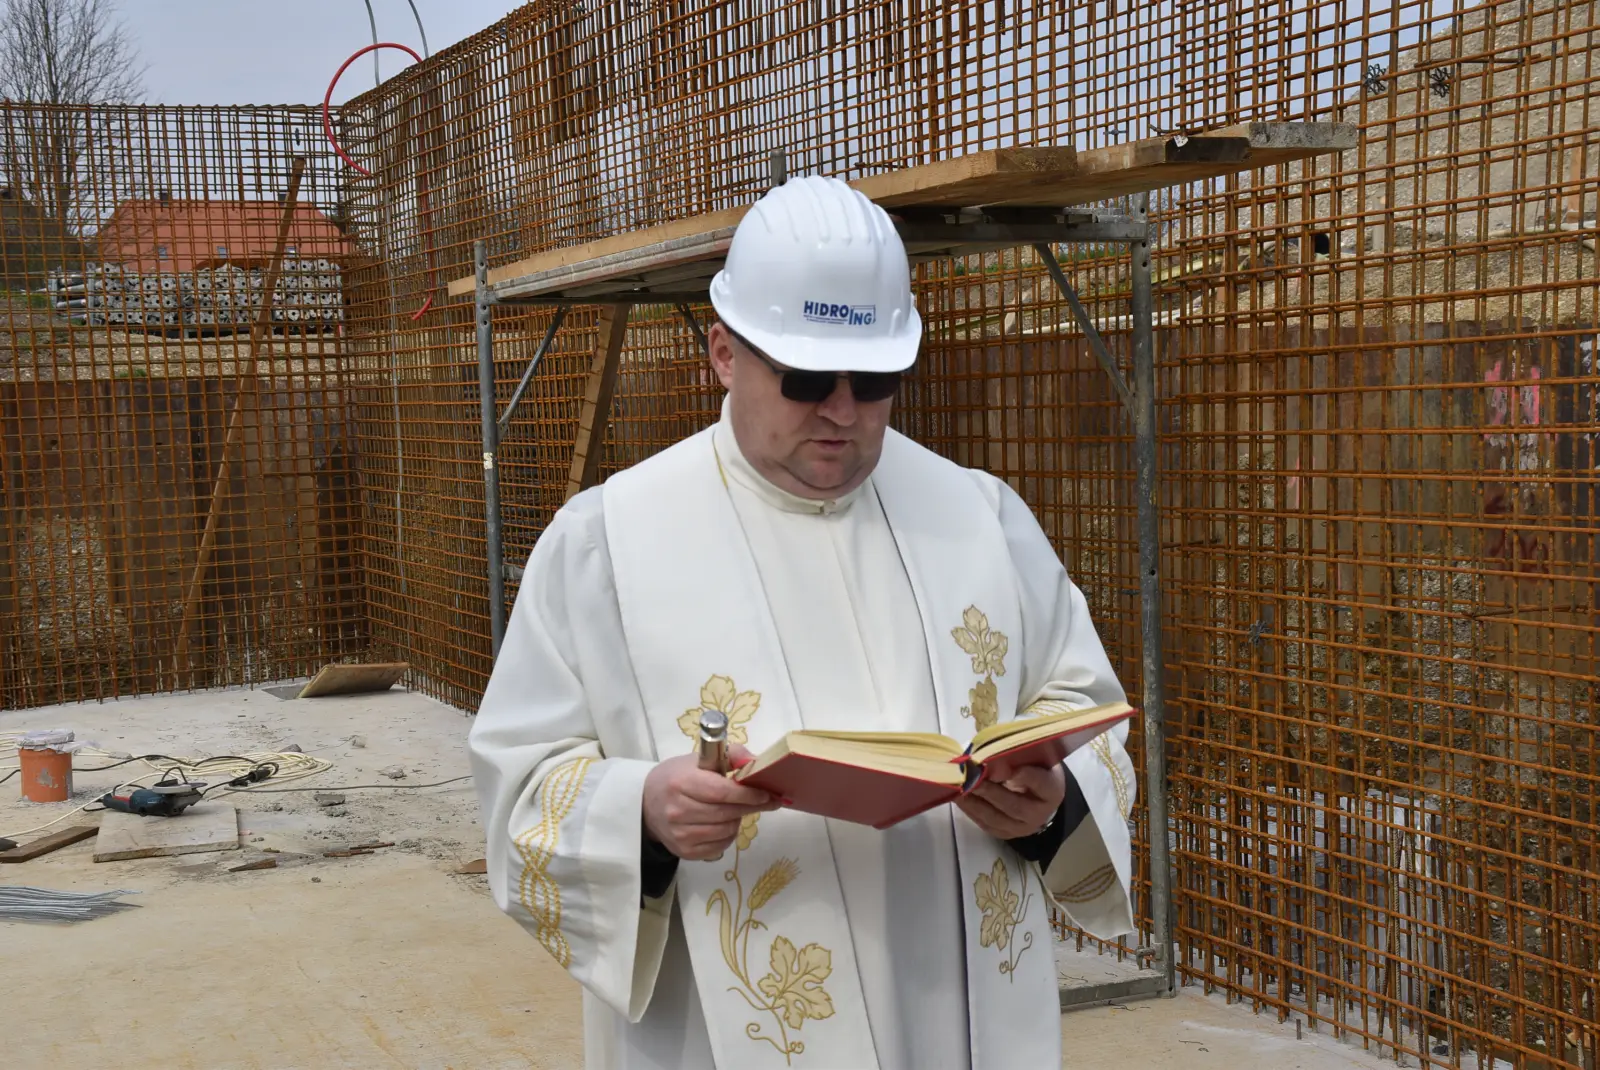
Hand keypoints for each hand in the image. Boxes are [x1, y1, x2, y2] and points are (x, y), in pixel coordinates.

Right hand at [642, 745, 777, 860]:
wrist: (646, 804)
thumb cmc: (677, 777)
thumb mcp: (698, 759)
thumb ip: (730, 755)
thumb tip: (756, 762)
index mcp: (681, 782)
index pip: (721, 792)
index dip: (747, 794)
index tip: (767, 794)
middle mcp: (678, 810)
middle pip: (726, 813)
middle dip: (749, 807)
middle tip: (764, 801)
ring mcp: (679, 834)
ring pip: (725, 831)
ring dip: (737, 820)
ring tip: (734, 809)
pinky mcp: (683, 851)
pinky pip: (719, 847)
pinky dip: (728, 835)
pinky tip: (723, 824)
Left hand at [955, 763, 1065, 840]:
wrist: (1038, 797)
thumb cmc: (1034, 769)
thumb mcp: (1035, 759)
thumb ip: (1019, 755)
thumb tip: (990, 751)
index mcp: (1052, 790)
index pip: (1042, 784)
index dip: (1026, 776)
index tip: (1010, 768)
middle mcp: (1039, 813)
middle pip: (1015, 805)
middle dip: (991, 791)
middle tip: (972, 778)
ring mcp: (1022, 827)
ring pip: (997, 818)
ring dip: (975, 802)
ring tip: (959, 787)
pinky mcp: (1005, 834)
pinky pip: (986, 825)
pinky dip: (971, 811)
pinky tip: (959, 797)